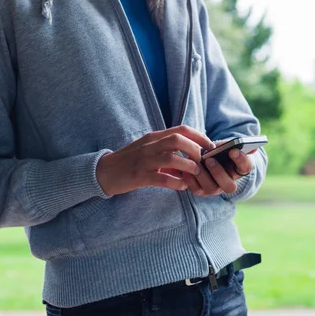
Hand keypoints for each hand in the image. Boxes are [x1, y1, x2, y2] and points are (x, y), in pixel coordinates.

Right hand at [96, 126, 214, 195]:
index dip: (200, 136)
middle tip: (203, 162)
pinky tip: (182, 186)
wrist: (104, 172)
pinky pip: (162, 178)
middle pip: (178, 140)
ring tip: (194, 174)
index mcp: (154, 137)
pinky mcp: (139, 176)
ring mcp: (144, 160)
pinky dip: (176, 182)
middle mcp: (150, 145)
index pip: (181, 129)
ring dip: (188, 166)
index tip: (210, 147)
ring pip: (172, 157)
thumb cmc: (130, 161)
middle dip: (195, 150)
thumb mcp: (149, 150)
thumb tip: (191, 157)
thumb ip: (168, 150)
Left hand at [182, 141, 255, 196]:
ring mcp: (215, 188)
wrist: (206, 157)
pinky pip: (196, 189)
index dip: (241, 160)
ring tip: (197, 163)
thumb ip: (236, 144)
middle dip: (219, 173)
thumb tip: (250, 145)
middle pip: (230, 187)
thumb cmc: (219, 151)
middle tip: (210, 160)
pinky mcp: (201, 190)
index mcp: (239, 170)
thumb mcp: (227, 146)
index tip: (233, 150)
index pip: (246, 168)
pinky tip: (186, 169)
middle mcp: (228, 183)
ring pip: (212, 189)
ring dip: (203, 176)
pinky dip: (191, 180)